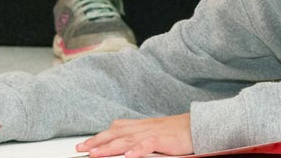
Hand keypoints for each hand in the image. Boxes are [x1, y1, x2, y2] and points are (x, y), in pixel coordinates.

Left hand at [77, 113, 192, 157]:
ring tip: (95, 154)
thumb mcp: (156, 133)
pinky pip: (147, 144)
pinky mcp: (163, 139)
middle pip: (116, 133)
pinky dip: (136, 150)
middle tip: (82, 150)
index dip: (99, 136)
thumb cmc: (179, 132)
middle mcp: (144, 127)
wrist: (199, 126)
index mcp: (142, 125)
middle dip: (97, 142)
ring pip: (127, 139)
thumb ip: (140, 138)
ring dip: (110, 147)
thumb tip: (125, 148)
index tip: (85, 144)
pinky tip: (128, 156)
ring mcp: (153, 132)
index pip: (116, 129)